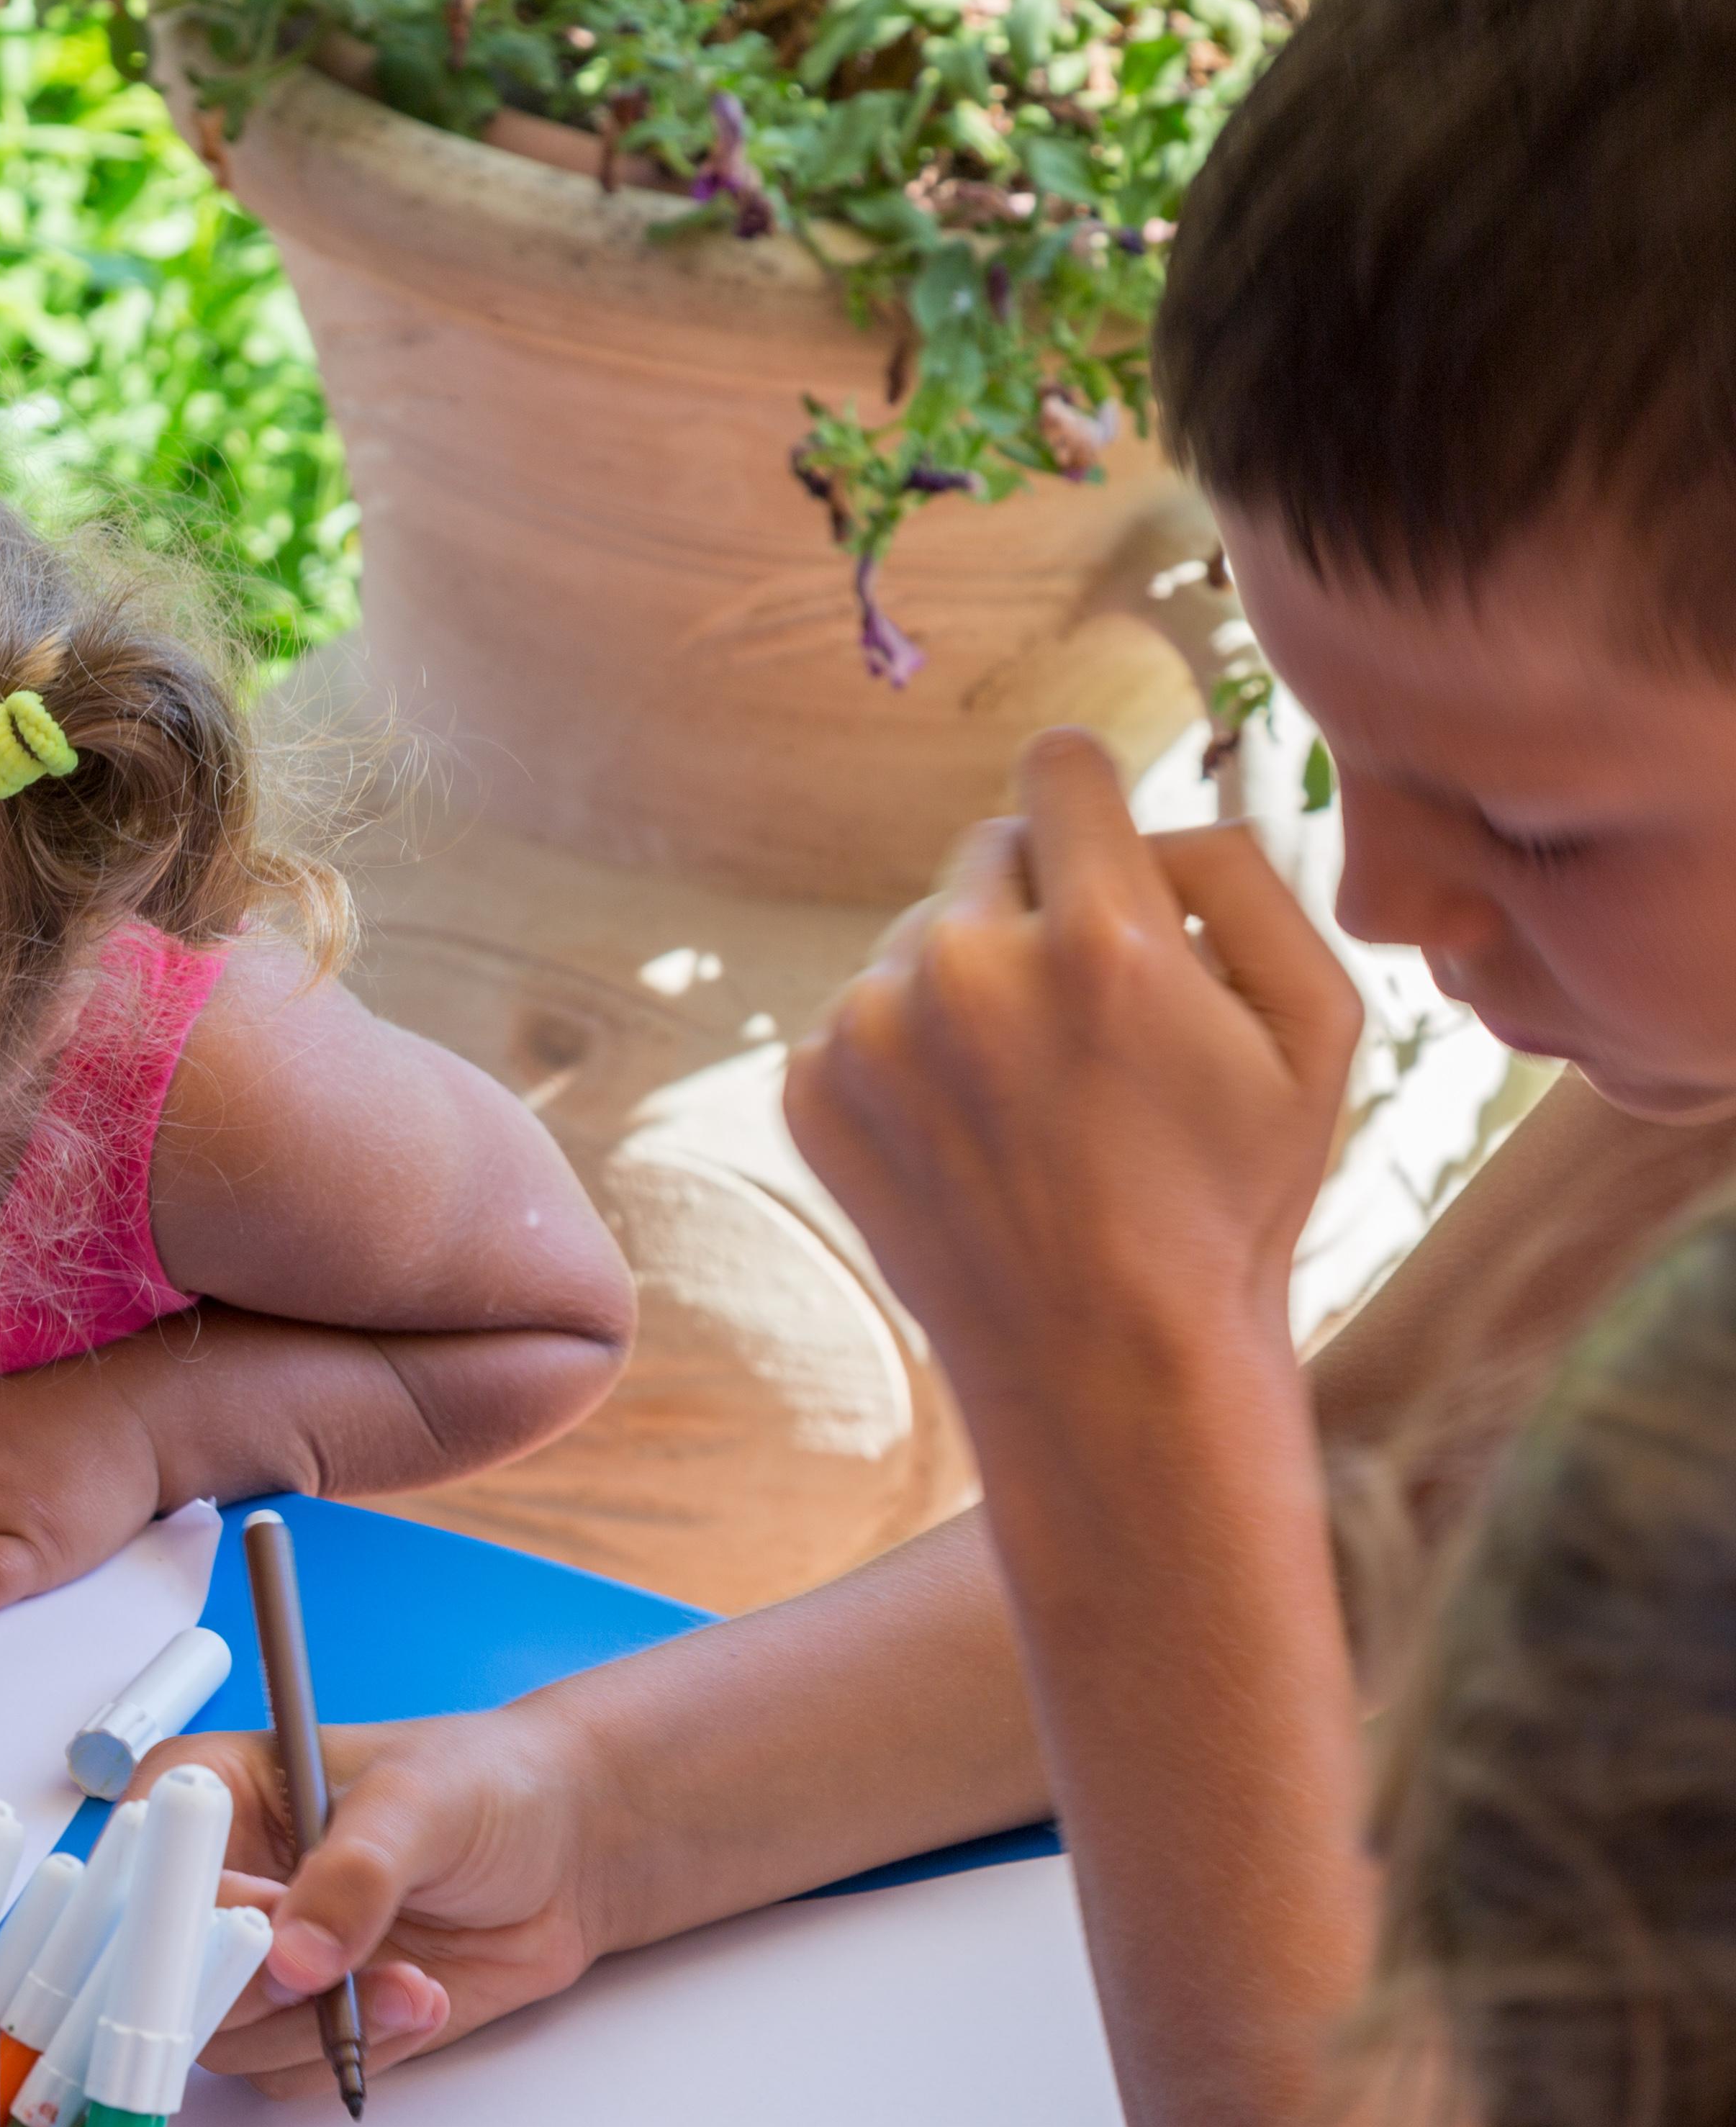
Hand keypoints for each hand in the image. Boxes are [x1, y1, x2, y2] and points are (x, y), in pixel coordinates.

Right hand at [143, 1704, 614, 2094]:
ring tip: (413, 1983)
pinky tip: (418, 2000)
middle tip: (330, 1979)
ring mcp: (252, 1955)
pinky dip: (356, 2054)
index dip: (174, 1915)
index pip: (140, 1866)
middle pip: (159, 1969)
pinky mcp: (298, 2017)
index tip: (253, 1937)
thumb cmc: (488, 1788)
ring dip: (316, 2028)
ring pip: (220, 2035)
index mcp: (207, 1793)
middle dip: (252, 1989)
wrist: (566, 1853)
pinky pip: (286, 2070)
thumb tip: (292, 1958)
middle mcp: (213, 1880)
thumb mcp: (422, 1804)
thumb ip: (354, 1874)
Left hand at [786, 730, 1361, 1426]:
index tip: (1103, 848)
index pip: (1061, 764)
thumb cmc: (1232, 1197)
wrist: (1105, 1362)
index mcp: (1097, 936)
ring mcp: (868, 1031)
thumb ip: (1244, 875)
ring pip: (922, 936)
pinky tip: (972, 1136)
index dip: (1094, 801)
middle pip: (990, 848)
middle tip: (1094, 1017)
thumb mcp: (1318, 1028)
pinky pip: (862, 1014)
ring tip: (1036, 1097)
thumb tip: (1156, 810)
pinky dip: (911, 1056)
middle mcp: (963, 966)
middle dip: (1041, 903)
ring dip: (974, 983)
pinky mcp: (807, 1089)